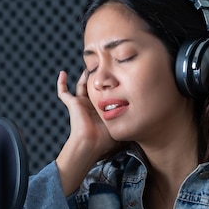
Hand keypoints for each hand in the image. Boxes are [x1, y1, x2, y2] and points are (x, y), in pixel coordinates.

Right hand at [55, 70, 119, 194]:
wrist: (90, 143)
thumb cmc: (105, 139)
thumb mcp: (121, 126)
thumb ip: (129, 118)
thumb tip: (147, 114)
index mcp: (101, 110)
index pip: (106, 95)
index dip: (111, 87)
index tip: (119, 77)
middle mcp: (91, 105)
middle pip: (94, 88)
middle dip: (99, 78)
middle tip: (106, 66)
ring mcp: (80, 104)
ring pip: (80, 86)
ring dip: (84, 77)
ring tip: (89, 66)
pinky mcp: (72, 104)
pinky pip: (63, 93)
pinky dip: (61, 83)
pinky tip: (62, 73)